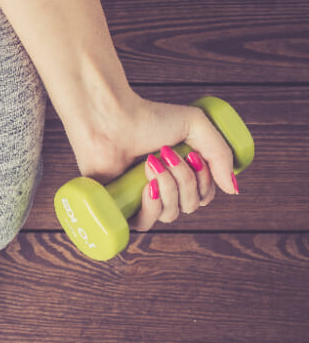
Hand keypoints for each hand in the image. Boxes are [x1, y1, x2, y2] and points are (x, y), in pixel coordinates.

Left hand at [67, 94, 239, 232]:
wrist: (110, 118)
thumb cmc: (148, 117)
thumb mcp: (196, 125)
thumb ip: (221, 154)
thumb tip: (233, 190)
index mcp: (177, 173)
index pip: (204, 196)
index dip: (205, 182)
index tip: (193, 156)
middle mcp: (160, 188)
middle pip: (189, 206)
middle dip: (185, 181)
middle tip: (167, 154)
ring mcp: (138, 199)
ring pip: (170, 215)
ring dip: (169, 188)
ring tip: (151, 163)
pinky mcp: (118, 206)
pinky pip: (144, 225)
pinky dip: (152, 207)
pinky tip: (149, 187)